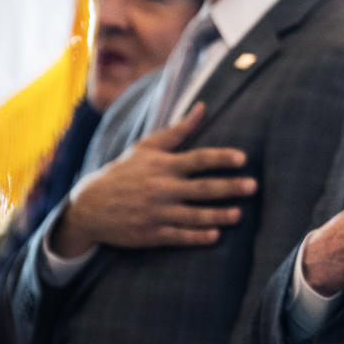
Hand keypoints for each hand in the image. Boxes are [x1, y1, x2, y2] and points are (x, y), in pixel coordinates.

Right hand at [50, 102, 257, 255]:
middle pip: (201, 188)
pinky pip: (179, 236)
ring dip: (218, 215)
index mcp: (163, 166)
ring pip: (194, 215)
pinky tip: (215, 234)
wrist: (89, 205)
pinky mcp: (151, 234)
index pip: (198, 159)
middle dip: (228, 187)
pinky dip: (197, 236)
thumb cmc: (124, 171)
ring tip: (239, 214)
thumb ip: (178, 130)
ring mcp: (157, 213)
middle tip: (253, 186)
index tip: (243, 158)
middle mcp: (161, 188)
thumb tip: (203, 107)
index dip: (221, 158)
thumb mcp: (147, 147)